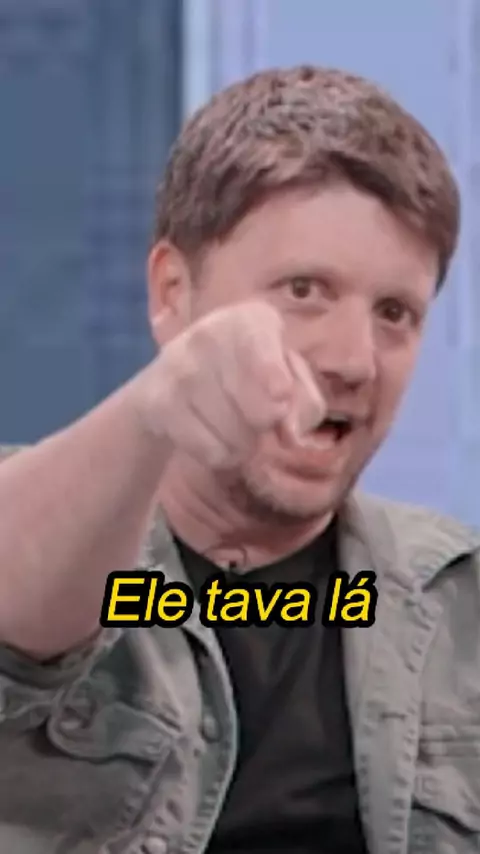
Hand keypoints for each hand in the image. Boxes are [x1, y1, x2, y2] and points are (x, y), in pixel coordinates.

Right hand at [135, 301, 325, 468]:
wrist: (173, 382)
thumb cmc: (250, 377)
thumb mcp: (289, 380)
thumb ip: (304, 403)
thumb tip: (291, 434)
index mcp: (250, 320)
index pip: (259, 342)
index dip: (271, 371)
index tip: (280, 395)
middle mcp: (209, 333)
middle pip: (259, 409)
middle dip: (265, 426)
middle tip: (258, 418)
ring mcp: (177, 365)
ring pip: (234, 435)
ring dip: (242, 445)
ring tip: (233, 426)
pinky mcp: (155, 400)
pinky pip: (208, 450)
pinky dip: (218, 456)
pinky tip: (210, 436)